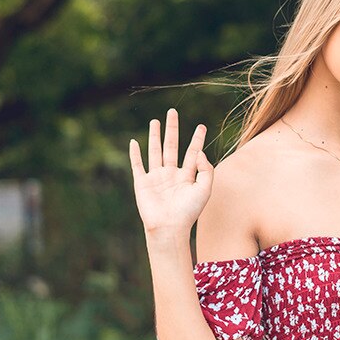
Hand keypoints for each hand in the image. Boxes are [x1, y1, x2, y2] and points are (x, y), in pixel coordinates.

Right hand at [129, 108, 213, 236]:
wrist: (169, 228)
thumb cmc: (189, 212)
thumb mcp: (205, 189)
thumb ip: (206, 169)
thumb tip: (199, 152)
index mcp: (187, 176)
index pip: (192, 152)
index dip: (197, 139)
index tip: (201, 126)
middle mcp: (171, 174)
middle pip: (172, 146)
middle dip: (172, 129)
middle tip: (173, 112)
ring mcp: (156, 178)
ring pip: (155, 151)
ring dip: (155, 136)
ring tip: (155, 121)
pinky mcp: (142, 183)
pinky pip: (138, 165)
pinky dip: (134, 154)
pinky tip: (134, 142)